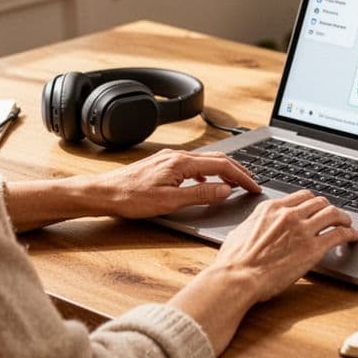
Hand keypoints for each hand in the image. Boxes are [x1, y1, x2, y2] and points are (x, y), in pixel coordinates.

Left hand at [86, 149, 260, 218]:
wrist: (103, 193)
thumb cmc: (131, 198)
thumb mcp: (170, 201)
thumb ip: (201, 194)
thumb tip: (225, 189)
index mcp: (182, 163)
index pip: (222, 166)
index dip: (242, 177)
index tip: (254, 187)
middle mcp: (177, 156)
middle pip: (217, 159)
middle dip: (238, 171)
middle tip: (252, 184)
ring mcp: (169, 159)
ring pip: (206, 161)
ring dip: (224, 171)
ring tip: (236, 183)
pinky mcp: (163, 164)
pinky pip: (193, 165)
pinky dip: (208, 172)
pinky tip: (206, 182)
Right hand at [211, 190, 357, 303]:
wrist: (238, 277)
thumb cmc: (234, 261)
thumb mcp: (240, 232)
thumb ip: (253, 225)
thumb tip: (252, 228)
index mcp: (271, 208)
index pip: (301, 196)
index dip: (313, 202)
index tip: (318, 207)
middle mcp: (289, 214)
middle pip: (319, 202)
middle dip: (329, 208)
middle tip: (335, 215)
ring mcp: (302, 230)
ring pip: (332, 214)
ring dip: (343, 217)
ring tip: (348, 224)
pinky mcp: (313, 248)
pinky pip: (339, 234)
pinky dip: (350, 233)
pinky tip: (353, 236)